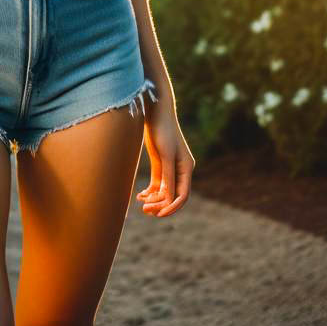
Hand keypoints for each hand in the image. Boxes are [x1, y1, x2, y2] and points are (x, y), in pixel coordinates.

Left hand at [136, 101, 194, 217]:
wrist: (155, 111)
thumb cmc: (163, 130)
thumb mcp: (165, 154)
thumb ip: (168, 176)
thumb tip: (169, 199)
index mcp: (186, 168)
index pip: (183, 195)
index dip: (172, 207)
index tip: (159, 214)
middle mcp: (180, 170)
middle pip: (173, 196)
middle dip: (160, 204)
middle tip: (145, 209)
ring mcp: (170, 167)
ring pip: (164, 191)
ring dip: (154, 199)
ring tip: (140, 202)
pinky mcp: (160, 164)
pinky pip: (157, 184)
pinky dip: (150, 191)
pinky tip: (140, 195)